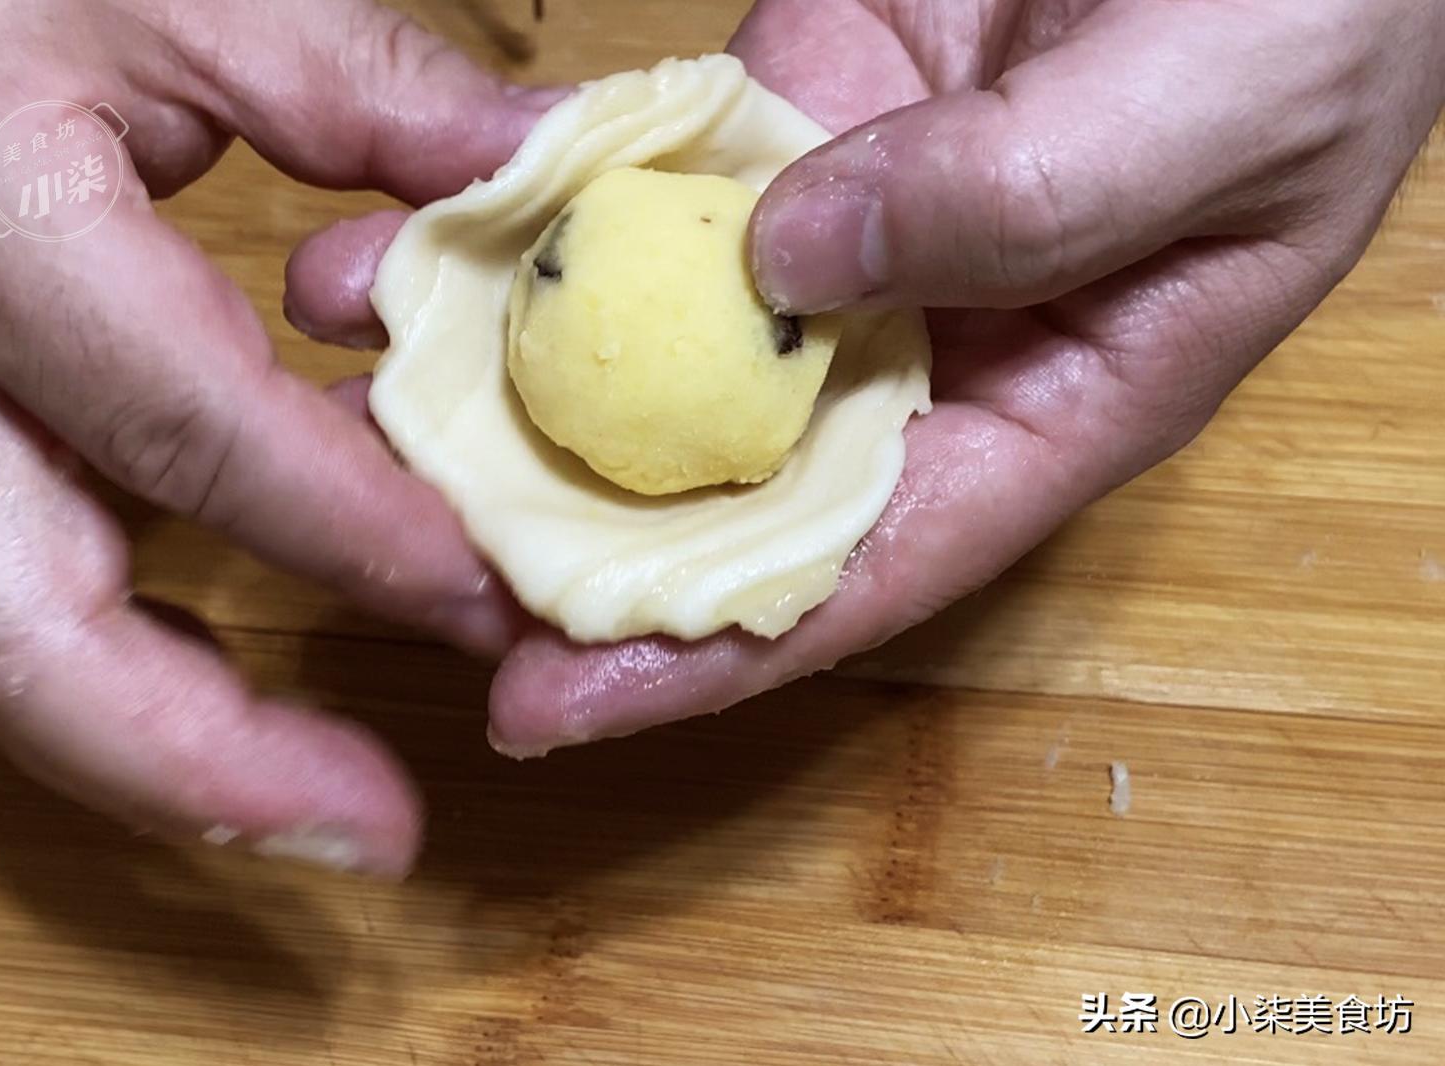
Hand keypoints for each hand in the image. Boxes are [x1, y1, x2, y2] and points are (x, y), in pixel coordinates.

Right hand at [0, 0, 549, 875]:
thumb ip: (363, 87)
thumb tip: (536, 175)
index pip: (189, 432)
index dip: (352, 535)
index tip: (486, 600)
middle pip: (14, 635)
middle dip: (200, 767)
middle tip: (376, 830)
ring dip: (161, 756)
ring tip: (330, 804)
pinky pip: (2, 590)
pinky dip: (126, 665)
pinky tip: (238, 691)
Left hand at [484, 0, 1444, 752]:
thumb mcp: (1219, 109)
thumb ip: (1025, 201)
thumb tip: (793, 268)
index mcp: (1052, 405)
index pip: (858, 569)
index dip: (702, 653)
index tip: (541, 701)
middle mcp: (927, 346)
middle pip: (728, 474)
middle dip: (566, 520)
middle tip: (394, 549)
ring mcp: (845, 227)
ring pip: (660, 322)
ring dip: (513, 351)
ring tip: (361, 358)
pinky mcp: (791, 111)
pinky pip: (653, 175)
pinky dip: (549, 200)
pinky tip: (428, 219)